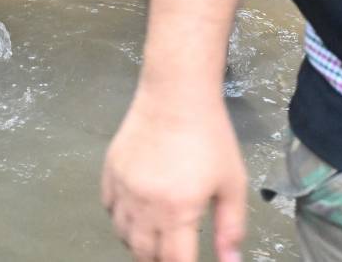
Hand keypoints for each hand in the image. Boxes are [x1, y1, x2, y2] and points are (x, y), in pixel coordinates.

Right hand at [102, 92, 247, 261]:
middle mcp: (145, 204)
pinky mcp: (110, 171)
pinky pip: (108, 208)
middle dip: (158, 261)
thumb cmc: (210, 138)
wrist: (175, 96)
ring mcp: (123, 187)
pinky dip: (121, 219)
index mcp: (178, 210)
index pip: (174, 261)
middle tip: (172, 254)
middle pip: (144, 253)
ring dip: (139, 244)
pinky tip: (137, 213)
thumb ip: (231, 228)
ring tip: (155, 238)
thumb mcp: (232, 184)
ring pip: (123, 234)